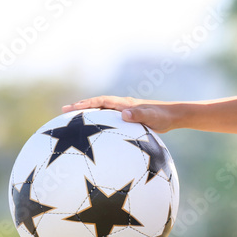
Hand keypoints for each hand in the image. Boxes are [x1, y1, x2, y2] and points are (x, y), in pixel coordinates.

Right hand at [62, 96, 179, 132]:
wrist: (173, 116)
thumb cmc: (162, 117)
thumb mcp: (151, 117)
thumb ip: (139, 115)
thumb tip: (124, 114)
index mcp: (124, 104)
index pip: (101, 102)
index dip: (85, 104)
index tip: (71, 107)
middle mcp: (121, 106)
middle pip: (97, 105)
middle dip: (80, 107)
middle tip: (63, 112)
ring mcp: (123, 112)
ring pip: (101, 112)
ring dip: (88, 115)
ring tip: (72, 123)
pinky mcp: (127, 119)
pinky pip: (109, 121)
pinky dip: (99, 124)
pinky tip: (94, 135)